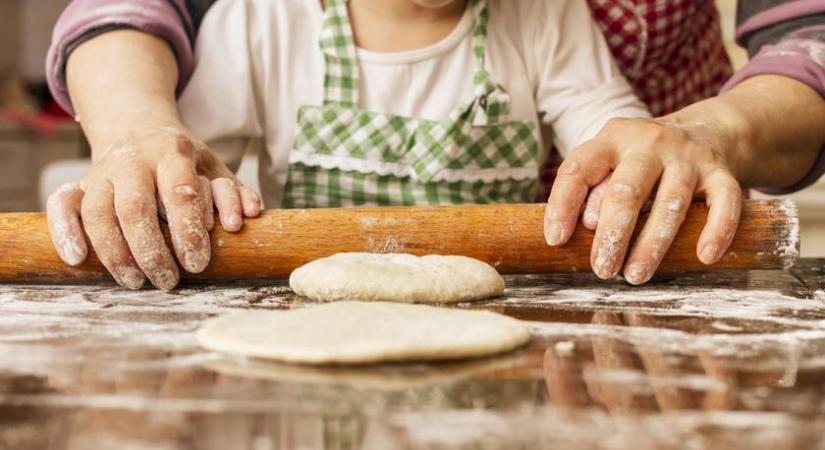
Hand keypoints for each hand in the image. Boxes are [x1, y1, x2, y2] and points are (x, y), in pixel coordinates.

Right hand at [46, 127, 261, 289]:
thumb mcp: (214, 169)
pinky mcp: (79, 185)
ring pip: (99, 211)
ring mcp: (102, 172)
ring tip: (136, 282)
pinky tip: (78, 259)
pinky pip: (63, 206)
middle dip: (152, 250)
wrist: (138, 131)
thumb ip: (233, 193)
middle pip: (135, 207)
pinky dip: (65, 231)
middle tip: (169, 280)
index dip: (188, 230)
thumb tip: (250, 215)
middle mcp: (133, 160)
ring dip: (115, 253)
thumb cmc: (184, 162)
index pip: (180, 192)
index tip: (197, 263)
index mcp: (172, 152)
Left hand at [544, 117, 741, 283]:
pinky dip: (717, 229)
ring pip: (671, 203)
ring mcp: (688, 156)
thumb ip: (593, 191)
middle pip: (627, 190)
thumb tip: (580, 230)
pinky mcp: (721, 171)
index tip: (556, 240)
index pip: (579, 169)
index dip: (563, 204)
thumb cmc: (641, 162)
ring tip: (635, 276)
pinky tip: (704, 256)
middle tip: (602, 270)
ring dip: (652, 244)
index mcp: (612, 139)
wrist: (705, 130)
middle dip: (613, 234)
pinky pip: (724, 201)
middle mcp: (649, 143)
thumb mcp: (611, 165)